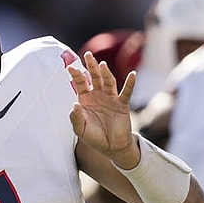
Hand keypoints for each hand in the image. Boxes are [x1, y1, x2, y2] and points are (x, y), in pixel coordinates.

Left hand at [67, 51, 138, 168]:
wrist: (110, 147)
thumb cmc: (94, 137)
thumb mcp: (80, 129)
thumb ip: (76, 118)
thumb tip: (75, 104)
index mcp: (85, 99)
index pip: (80, 83)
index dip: (76, 75)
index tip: (70, 67)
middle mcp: (98, 95)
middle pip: (94, 77)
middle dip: (91, 66)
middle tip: (88, 55)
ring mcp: (110, 98)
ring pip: (108, 82)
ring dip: (106, 73)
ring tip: (102, 65)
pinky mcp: (122, 104)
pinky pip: (126, 92)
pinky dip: (130, 83)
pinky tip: (132, 75)